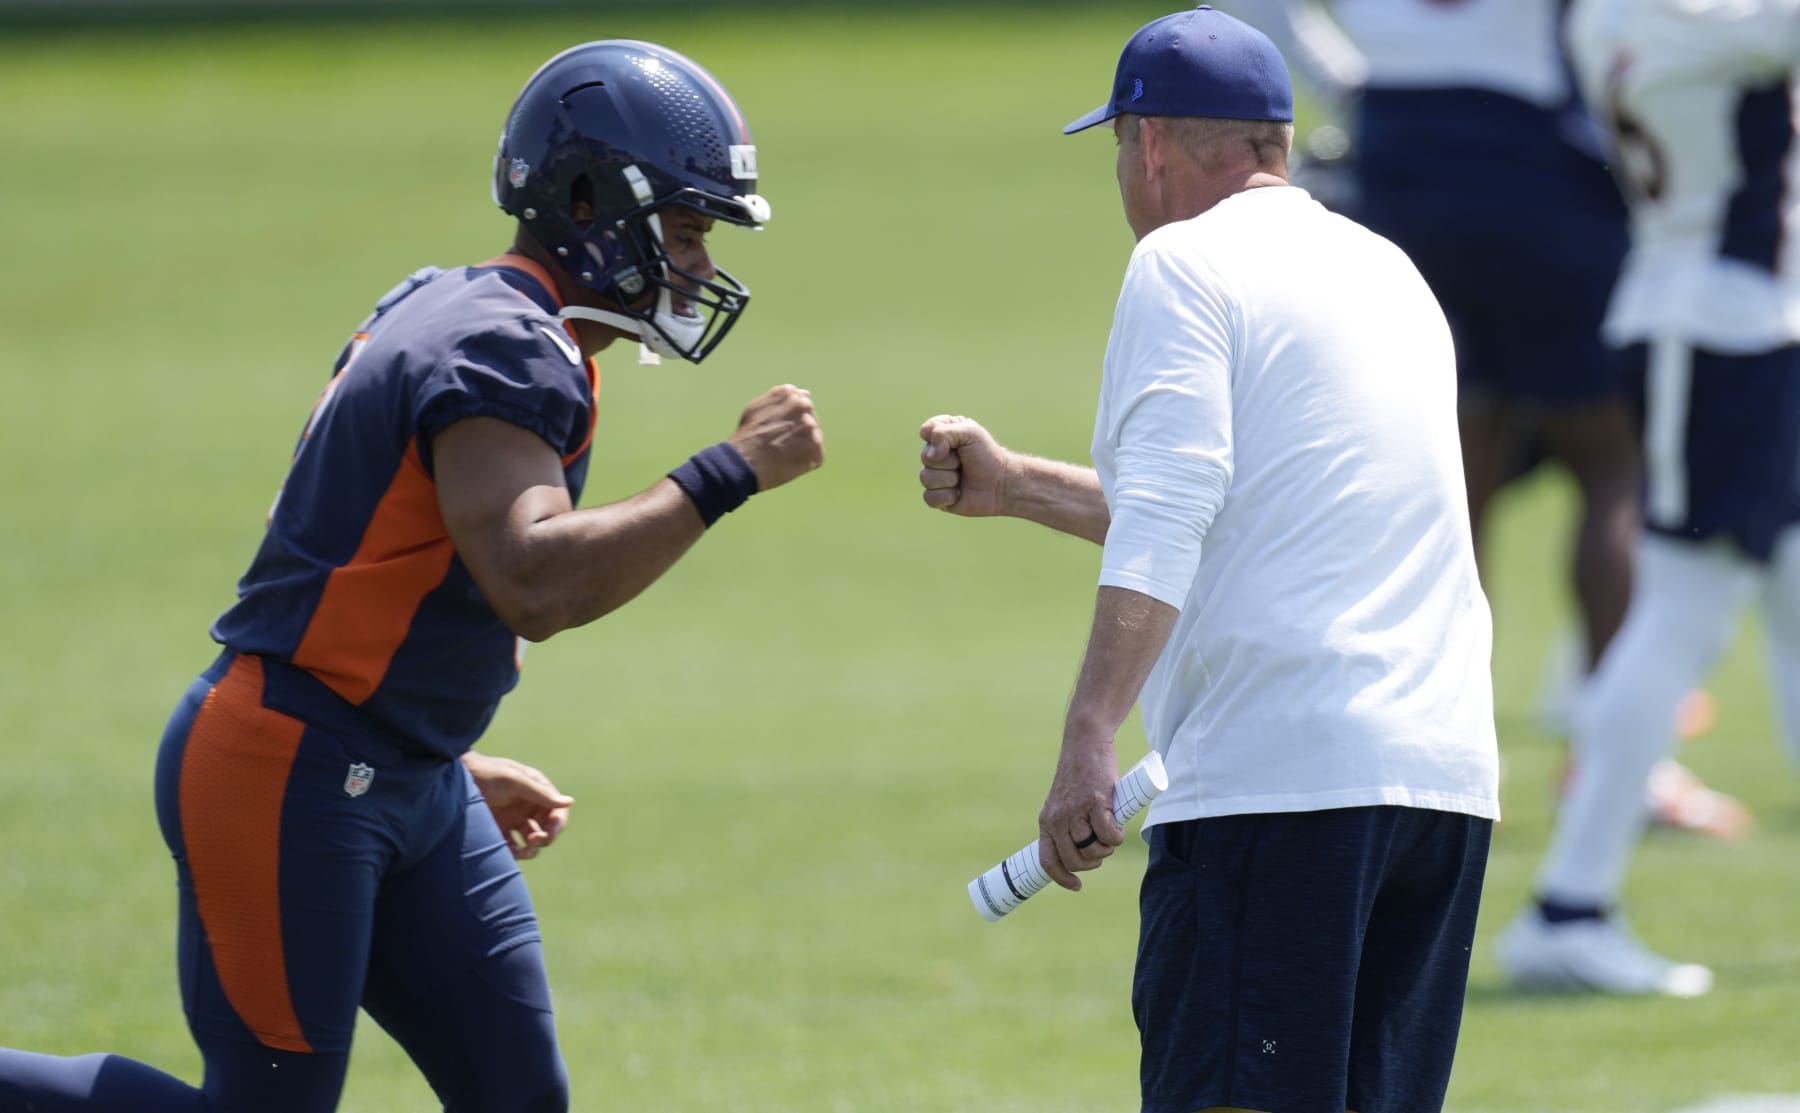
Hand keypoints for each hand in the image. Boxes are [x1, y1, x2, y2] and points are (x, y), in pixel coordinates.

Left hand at [461, 752, 574, 860]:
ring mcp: (515, 819)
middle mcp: (529, 806)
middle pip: (547, 829)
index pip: (557, 811)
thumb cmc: (486, 774)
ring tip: (522, 852)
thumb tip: (570, 801)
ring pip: (532, 841)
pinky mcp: (499, 830)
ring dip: (531, 849)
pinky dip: (514, 853)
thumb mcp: (514, 781)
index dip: (558, 825)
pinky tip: (508, 853)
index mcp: (537, 790)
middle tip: (533, 842)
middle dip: (544, 838)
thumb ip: (540, 793)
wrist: (454, 781)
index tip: (549, 835)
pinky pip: (513, 847)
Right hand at [729, 384, 824, 491]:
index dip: (790, 421)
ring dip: (802, 447)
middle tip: (779, 443)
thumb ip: (778, 397)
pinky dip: (807, 461)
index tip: (777, 431)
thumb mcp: (755, 408)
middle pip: (809, 420)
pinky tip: (790, 462)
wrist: (746, 462)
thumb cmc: (747, 437)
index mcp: (789, 393)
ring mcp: (812, 426)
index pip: (800, 404)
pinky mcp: (816, 446)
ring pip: (813, 438)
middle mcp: (803, 405)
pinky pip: (817, 455)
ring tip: (784, 453)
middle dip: (798, 432)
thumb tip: (804, 393)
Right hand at [918, 414, 1010, 517]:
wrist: (1002, 485)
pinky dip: (946, 497)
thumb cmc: (987, 456)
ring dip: (948, 479)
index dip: (938, 439)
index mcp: (944, 435)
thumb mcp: (970, 432)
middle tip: (964, 463)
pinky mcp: (938, 497)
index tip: (957, 443)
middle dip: (948, 461)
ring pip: (925, 477)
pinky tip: (958, 494)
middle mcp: (937, 455)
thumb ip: (943, 432)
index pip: (926, 431)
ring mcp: (936, 477)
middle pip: (925, 456)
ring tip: (962, 479)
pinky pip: (928, 497)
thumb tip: (930, 455)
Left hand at [1036, 740, 1124, 891]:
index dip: (1061, 878)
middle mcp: (1058, 818)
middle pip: (1074, 859)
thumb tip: (1083, 850)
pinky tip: (1117, 828)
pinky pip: (1107, 834)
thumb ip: (1068, 822)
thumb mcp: (1064, 801)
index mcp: (1047, 821)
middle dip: (1092, 862)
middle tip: (1102, 848)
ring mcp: (1076, 810)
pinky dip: (1115, 837)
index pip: (1047, 860)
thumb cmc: (1080, 775)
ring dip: (1106, 848)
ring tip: (1111, 834)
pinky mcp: (1095, 801)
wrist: (1086, 742)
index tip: (1077, 885)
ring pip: (1092, 849)